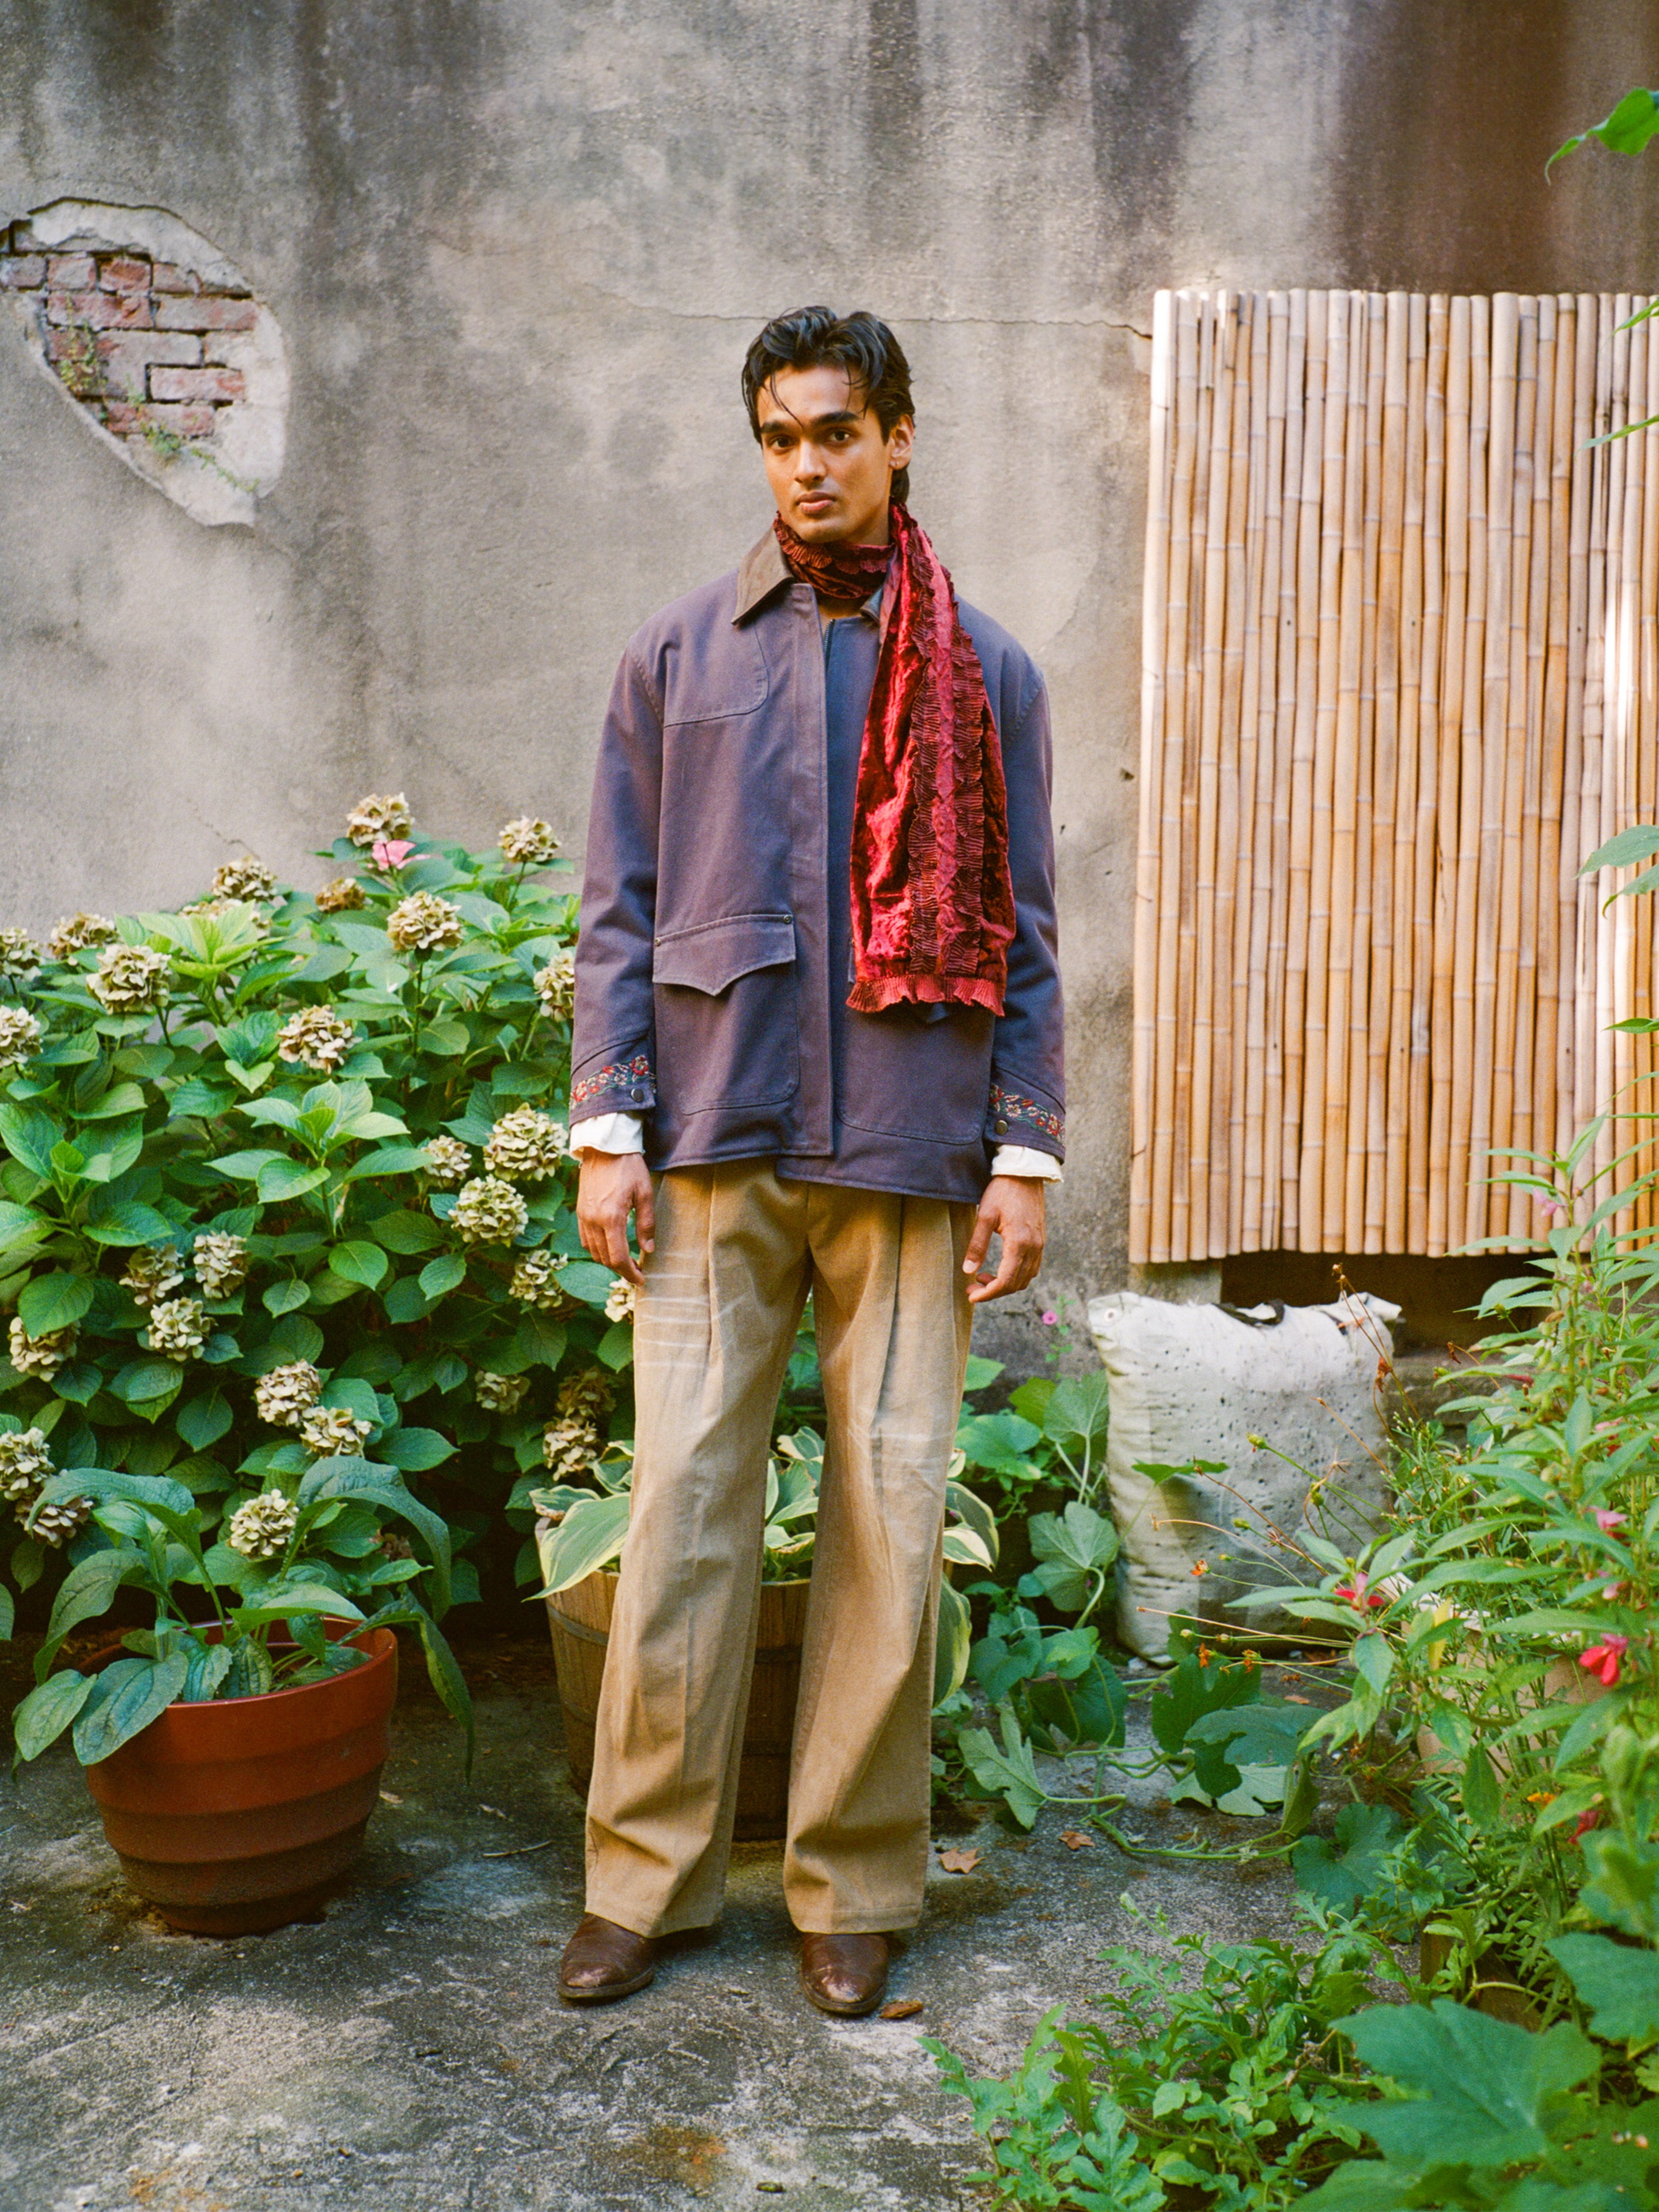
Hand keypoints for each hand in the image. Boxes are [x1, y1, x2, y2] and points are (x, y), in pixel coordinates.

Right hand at [577, 1152, 654, 1285]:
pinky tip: (610, 1246)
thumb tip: (648, 1250)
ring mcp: (584, 1216)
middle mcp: (593, 1221)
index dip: (630, 1273)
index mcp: (611, 1218)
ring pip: (594, 1251)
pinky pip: (586, 1239)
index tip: (641, 1279)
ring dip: (609, 1261)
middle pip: (605, 1258)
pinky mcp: (580, 1211)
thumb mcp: (645, 1194)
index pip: (618, 1258)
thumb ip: (646, 1224)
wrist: (605, 1147)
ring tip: (626, 1261)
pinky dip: (598, 1249)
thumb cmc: (629, 1167)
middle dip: (621, 1270)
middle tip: (637, 1272)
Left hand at [962, 1176, 1045, 1304]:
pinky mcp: (1040, 1240)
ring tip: (982, 1277)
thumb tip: (968, 1271)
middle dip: (993, 1291)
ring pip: (1025, 1278)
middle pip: (1016, 1284)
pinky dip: (1015, 1275)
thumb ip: (977, 1245)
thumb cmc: (1002, 1191)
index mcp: (1019, 1243)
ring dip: (1004, 1284)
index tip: (972, 1296)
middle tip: (972, 1288)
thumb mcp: (984, 1216)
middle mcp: (1034, 1247)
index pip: (1006, 1280)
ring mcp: (1039, 1245)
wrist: (1024, 1173)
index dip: (988, 1293)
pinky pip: (1031, 1267)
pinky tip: (999, 1268)